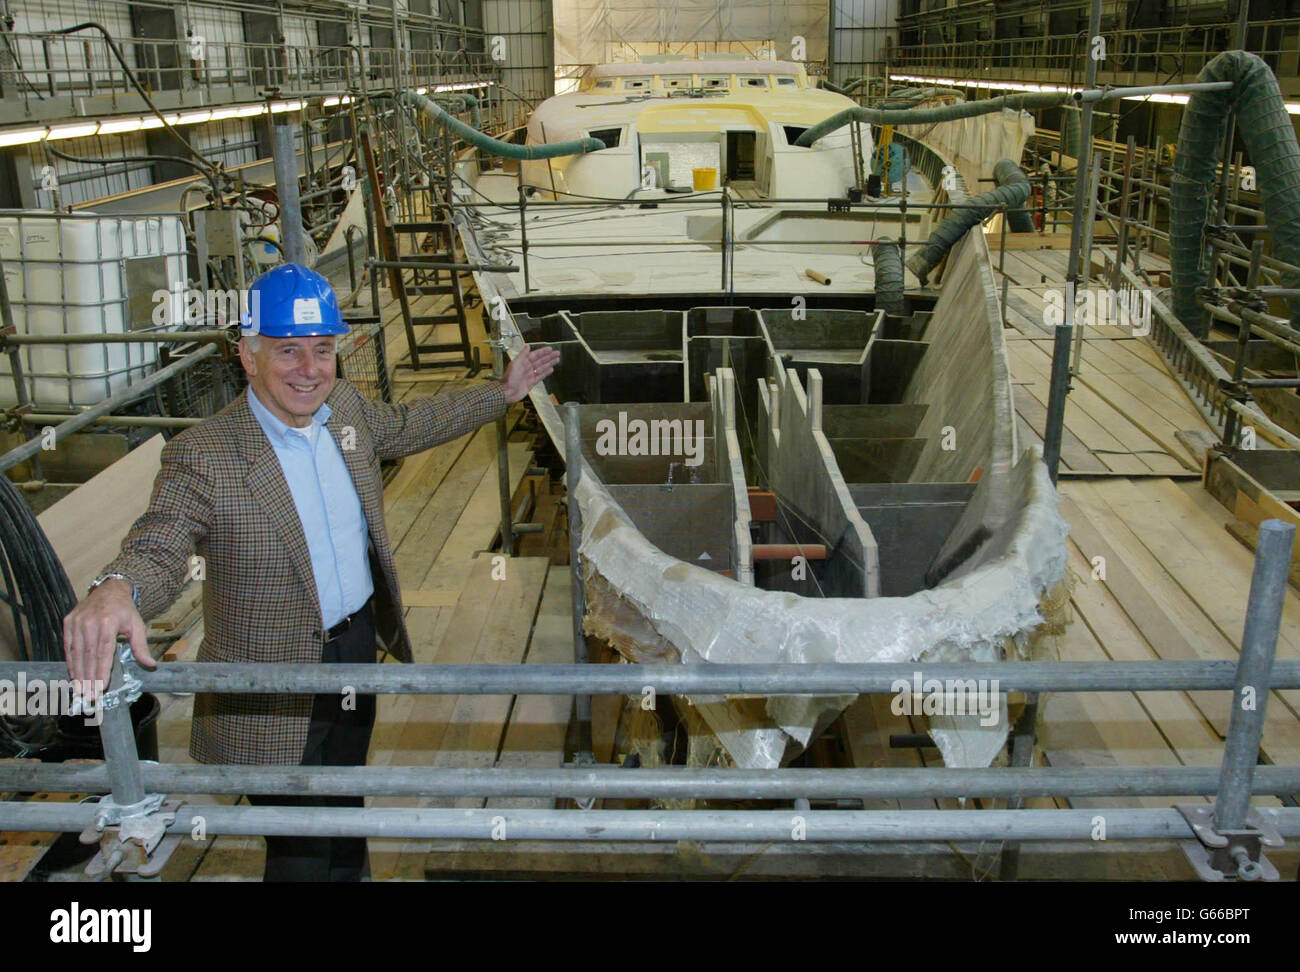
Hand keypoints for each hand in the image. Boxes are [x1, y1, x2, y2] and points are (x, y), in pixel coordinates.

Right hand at [62, 578, 154, 700]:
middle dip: (89, 677)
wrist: (109, 590)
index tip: (101, 687)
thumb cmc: (124, 610)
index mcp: (108, 621)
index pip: (104, 651)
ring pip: (76, 652)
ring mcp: (77, 621)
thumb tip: (151, 665)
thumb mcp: (137, 625)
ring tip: (81, 690)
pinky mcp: (68, 622)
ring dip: (78, 673)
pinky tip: (74, 675)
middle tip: (90, 695)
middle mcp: (90, 621)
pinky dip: (71, 662)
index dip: (102, 670)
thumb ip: (141, 646)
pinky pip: (68, 646)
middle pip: (88, 655)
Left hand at [501, 344, 559, 402]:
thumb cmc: (510, 378)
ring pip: (542, 368)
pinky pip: (540, 376)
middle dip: (549, 357)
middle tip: (557, 353)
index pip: (535, 355)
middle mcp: (527, 367)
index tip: (550, 349)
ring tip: (557, 360)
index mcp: (523, 362)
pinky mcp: (532, 382)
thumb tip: (527, 345)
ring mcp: (530, 375)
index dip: (543, 352)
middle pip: (540, 361)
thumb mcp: (515, 364)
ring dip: (549, 363)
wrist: (507, 392)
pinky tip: (551, 369)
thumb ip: (522, 355)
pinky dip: (546, 373)